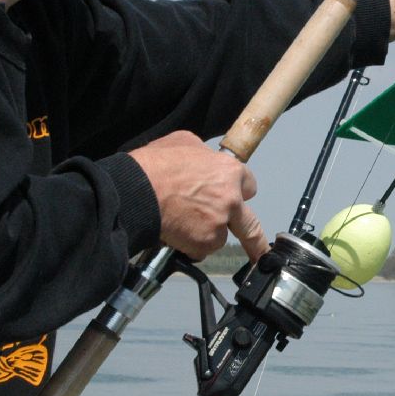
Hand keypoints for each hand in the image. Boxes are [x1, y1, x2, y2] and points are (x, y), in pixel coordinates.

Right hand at [126, 131, 268, 260]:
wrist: (135, 190)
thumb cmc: (153, 166)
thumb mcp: (183, 142)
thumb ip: (203, 155)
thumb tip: (203, 160)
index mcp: (229, 172)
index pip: (249, 186)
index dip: (238, 192)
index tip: (235, 199)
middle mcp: (230, 199)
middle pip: (252, 227)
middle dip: (256, 242)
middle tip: (259, 253)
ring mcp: (219, 223)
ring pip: (218, 236)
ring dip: (204, 234)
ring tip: (181, 225)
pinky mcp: (205, 242)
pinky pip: (200, 249)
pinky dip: (189, 246)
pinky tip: (175, 233)